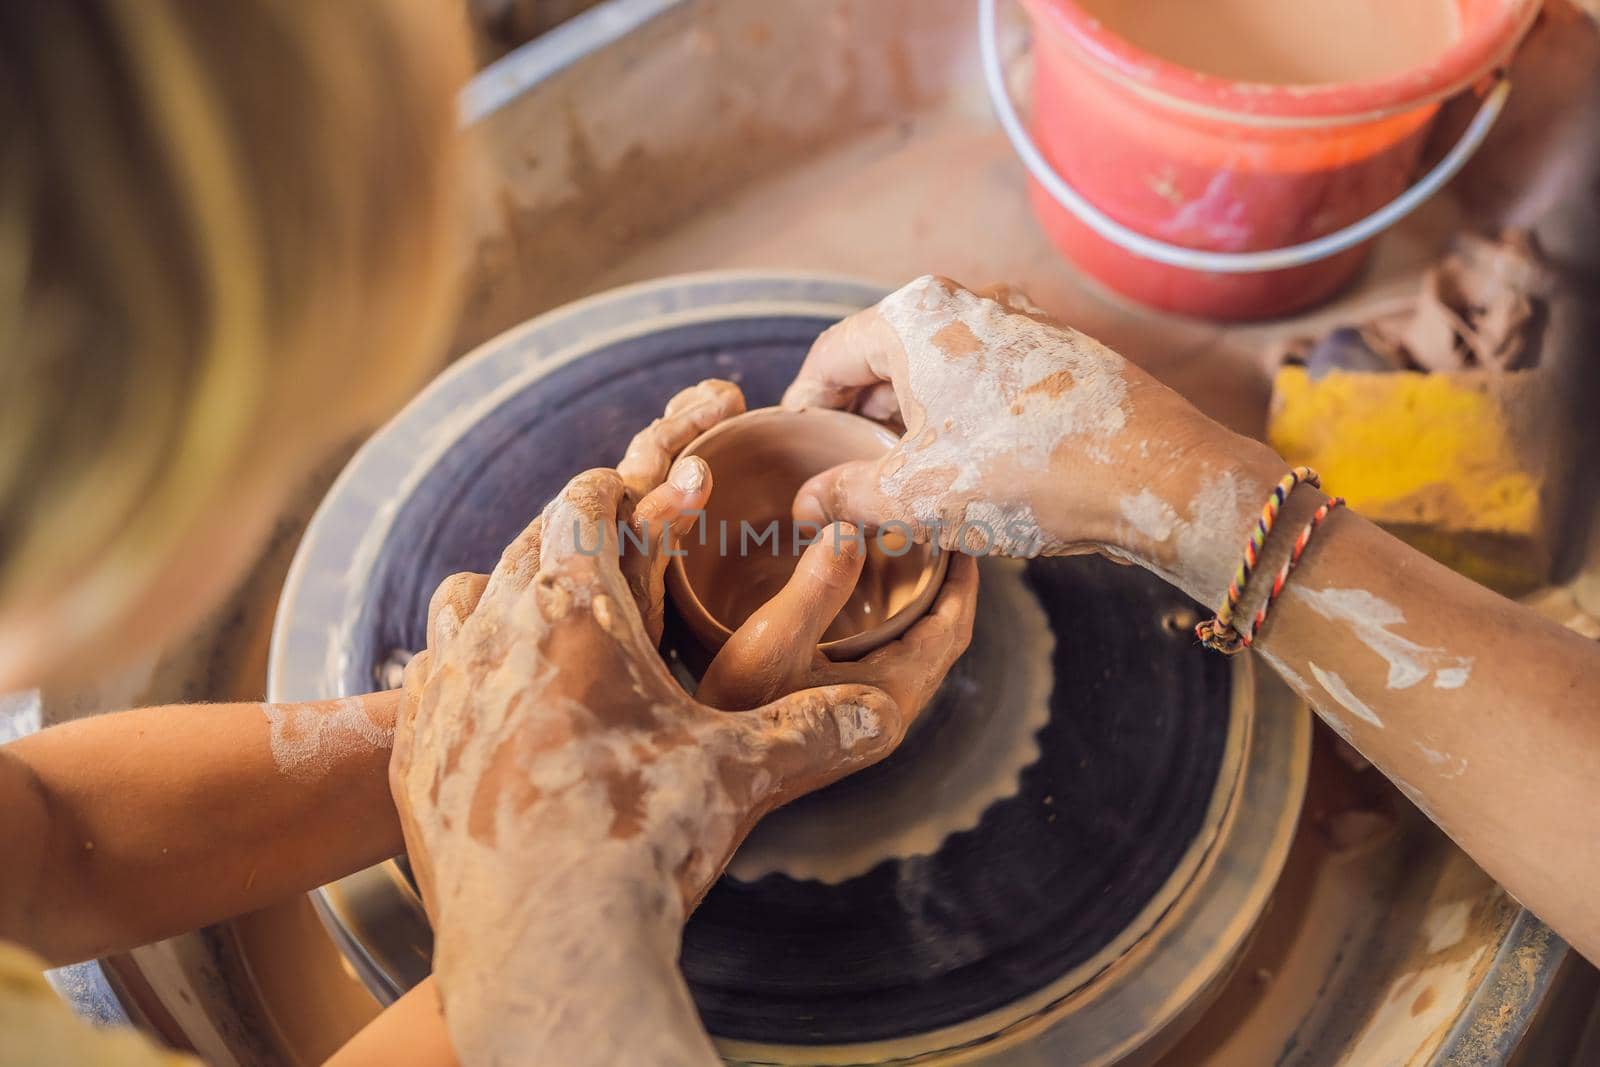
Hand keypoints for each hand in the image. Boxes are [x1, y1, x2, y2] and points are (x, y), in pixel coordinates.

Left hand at [391, 473, 953, 1063]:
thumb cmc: (646, 835)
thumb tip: (881, 713)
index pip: (584, 506)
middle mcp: (497, 629)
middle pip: (525, 546)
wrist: (543, 940)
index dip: (613, 490)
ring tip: (540, 616)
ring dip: (503, 594)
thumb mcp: (741, 771)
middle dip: (566, 539)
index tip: (628, 488)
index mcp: (578, 607)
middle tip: (599, 551)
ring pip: (463, 599)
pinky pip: (425, 673)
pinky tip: (489, 699)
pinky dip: (461, 666)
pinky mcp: (414, 751)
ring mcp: (444, 689)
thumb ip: (813, 730)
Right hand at [697, 522, 978, 714]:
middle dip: (949, 587)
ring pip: (920, 652)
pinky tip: (869, 602)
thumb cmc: (737, 716)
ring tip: (914, 557)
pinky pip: (894, 661)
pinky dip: (897, 624)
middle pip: (943, 639)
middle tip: (944, 533)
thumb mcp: (772, 642)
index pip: (951, 627)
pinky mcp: (848, 717)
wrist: (710, 776)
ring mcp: (872, 719)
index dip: (963, 579)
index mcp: (892, 695)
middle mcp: (893, 712)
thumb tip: (851, 531)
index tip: (963, 530)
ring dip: (924, 606)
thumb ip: (816, 587)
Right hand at [782, 276, 1285, 603]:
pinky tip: (964, 470)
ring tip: (901, 480)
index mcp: (916, 315)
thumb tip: (806, 504)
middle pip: (882, 358)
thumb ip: (845, 495)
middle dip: (858, 418)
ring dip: (909, 422)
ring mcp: (1020, 321)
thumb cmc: (1028, 477)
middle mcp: (967, 300)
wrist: (1157, 479)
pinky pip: (984, 380)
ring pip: (936, 370)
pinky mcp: (1059, 352)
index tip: (794, 454)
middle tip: (843, 475)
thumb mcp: (915, 496)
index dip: (802, 410)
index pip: (829, 357)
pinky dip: (959, 418)